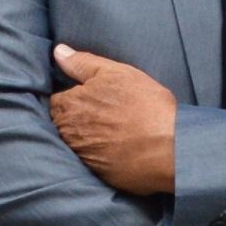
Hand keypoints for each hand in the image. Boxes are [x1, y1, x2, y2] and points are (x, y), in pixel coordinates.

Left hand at [48, 43, 177, 194]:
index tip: (85, 96)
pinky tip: (113, 147)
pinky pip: (87, 160)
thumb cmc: (145, 106)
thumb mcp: (117, 73)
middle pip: (61, 123)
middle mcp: (68, 133)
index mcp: (69, 106)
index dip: (70, 96)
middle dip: (74, 117)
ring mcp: (80, 156)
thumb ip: (83, 63)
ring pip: (73, 142)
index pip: (55, 100)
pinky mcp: (95, 174)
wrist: (169, 148)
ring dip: (83, 137)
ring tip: (107, 131)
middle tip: (99, 113)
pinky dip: (96, 154)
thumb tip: (58, 52)